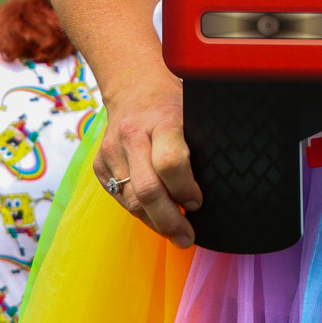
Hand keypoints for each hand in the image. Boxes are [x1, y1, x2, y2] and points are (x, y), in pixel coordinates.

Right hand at [95, 79, 200, 246]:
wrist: (132, 85)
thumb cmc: (171, 101)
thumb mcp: (191, 112)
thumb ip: (198, 145)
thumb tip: (221, 182)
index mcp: (161, 120)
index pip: (170, 163)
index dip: (185, 189)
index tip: (198, 202)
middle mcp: (132, 136)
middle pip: (147, 190)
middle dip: (169, 220)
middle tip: (187, 237)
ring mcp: (111, 152)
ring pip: (131, 201)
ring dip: (154, 223)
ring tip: (176, 233)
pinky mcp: (100, 165)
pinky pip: (120, 198)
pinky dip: (139, 212)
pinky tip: (156, 217)